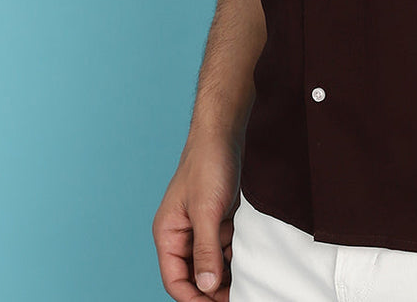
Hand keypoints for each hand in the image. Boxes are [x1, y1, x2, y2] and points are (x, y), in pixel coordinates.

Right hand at [153, 135, 239, 301]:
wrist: (225, 132)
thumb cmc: (208, 164)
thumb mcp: (207, 211)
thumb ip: (205, 250)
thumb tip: (206, 286)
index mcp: (168, 234)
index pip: (176, 280)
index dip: (195, 298)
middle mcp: (181, 234)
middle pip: (194, 276)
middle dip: (213, 289)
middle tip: (239, 295)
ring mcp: (200, 227)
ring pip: (211, 264)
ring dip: (227, 273)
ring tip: (247, 280)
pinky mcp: (217, 219)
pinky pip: (224, 248)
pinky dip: (235, 255)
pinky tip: (248, 257)